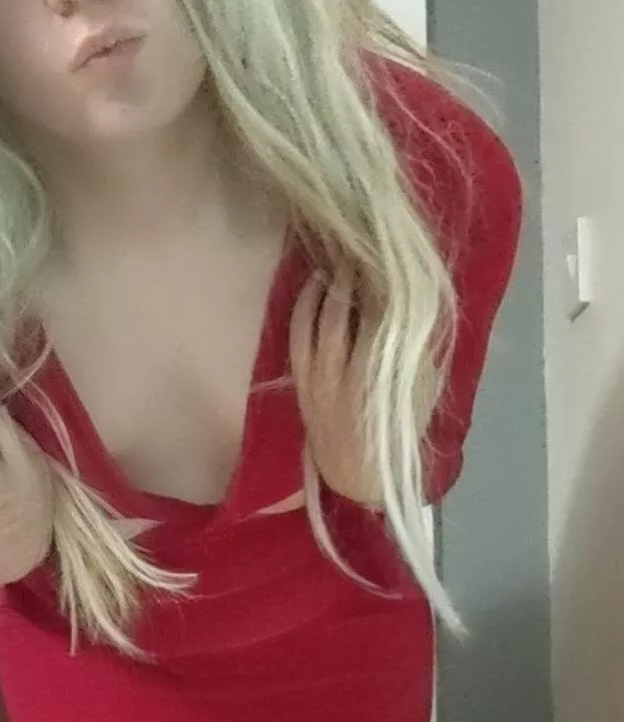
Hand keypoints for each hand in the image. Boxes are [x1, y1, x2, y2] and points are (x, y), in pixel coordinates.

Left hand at [289, 264, 437, 505]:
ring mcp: (320, 377)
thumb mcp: (422, 392)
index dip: (385, 286)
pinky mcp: (302, 379)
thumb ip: (420, 351)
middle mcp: (349, 375)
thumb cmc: (397, 431)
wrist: (357, 475)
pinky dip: (305, 304)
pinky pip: (299, 333)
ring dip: (329, 284)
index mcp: (384, 378)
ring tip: (340, 258)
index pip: (382, 318)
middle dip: (354, 276)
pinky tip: (314, 283)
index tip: (392, 259)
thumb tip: (417, 302)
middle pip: (347, 312)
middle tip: (362, 247)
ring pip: (321, 319)